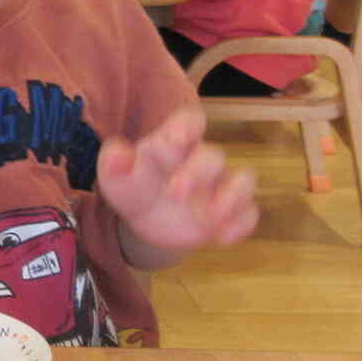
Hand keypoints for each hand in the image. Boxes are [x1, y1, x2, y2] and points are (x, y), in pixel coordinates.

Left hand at [99, 106, 257, 265]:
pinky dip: (240, 224)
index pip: (189, 122)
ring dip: (232, 197)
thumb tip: (115, 154)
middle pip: (213, 156)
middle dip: (198, 172)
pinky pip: (247, 213)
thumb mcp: (116, 177)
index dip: (186, 127)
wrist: (149, 219)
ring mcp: (219, 186)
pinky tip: (222, 238)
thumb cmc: (135, 186)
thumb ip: (113, 162)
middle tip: (175, 194)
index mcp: (174, 144)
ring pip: (243, 179)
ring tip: (210, 218)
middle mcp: (201, 161)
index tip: (175, 141)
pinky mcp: (230, 212)